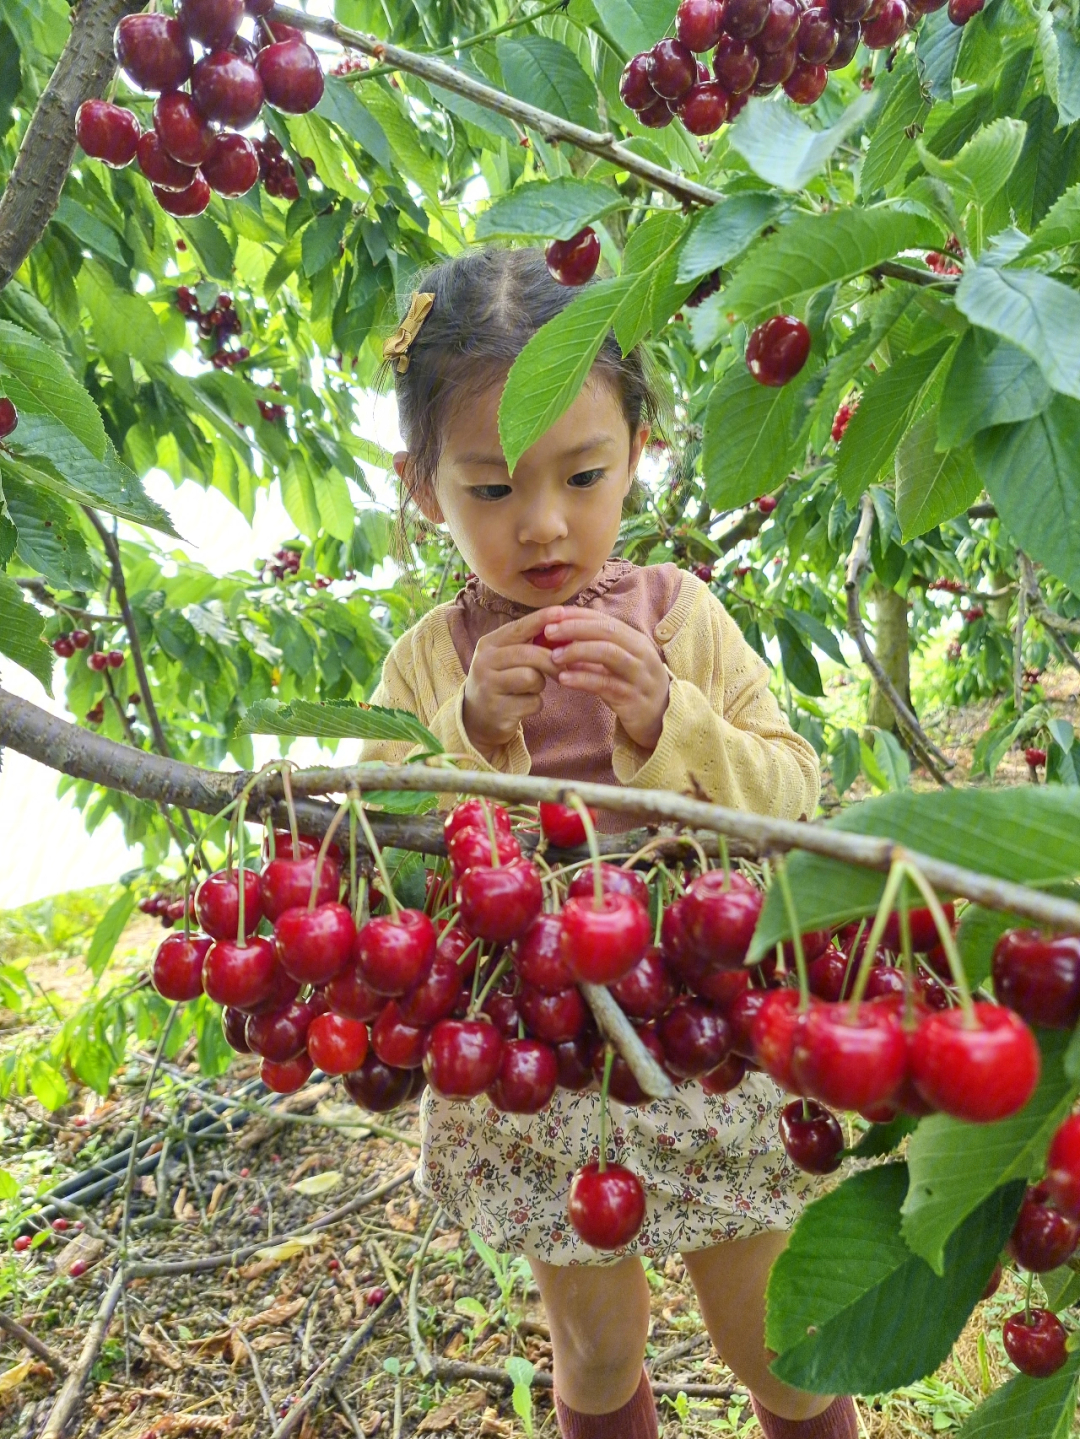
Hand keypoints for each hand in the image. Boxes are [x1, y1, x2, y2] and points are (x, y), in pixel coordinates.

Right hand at [462, 609, 561, 759]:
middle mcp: (484, 662)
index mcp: (488, 644)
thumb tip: (562, 626)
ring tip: (530, 688)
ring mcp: (488, 687)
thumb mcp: (506, 657)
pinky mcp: (497, 710)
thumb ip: (527, 643)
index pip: (518, 628)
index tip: (562, 612)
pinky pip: (532, 702)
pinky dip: (535, 704)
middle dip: (551, 661)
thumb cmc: (501, 680)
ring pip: (532, 678)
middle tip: (562, 668)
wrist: (477, 717)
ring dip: (540, 685)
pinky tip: (522, 705)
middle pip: (529, 654)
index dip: (541, 619)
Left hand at [542, 609, 669, 751]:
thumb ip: (593, 651)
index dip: (576, 615)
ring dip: (578, 651)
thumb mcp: (615, 666)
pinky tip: (564, 679)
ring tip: (554, 656)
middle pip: (606, 631)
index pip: (603, 619)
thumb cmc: (631, 687)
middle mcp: (640, 652)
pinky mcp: (633, 698)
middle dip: (575, 628)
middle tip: (548, 631)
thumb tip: (558, 640)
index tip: (551, 615)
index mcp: (634, 640)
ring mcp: (639, 675)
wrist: (661, 719)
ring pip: (609, 653)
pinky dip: (583, 678)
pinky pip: (606, 684)